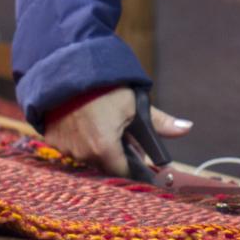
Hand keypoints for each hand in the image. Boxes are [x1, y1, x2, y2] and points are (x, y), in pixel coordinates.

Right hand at [43, 87, 192, 177]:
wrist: (66, 67)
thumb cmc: (104, 87)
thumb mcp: (135, 104)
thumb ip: (160, 123)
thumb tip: (187, 129)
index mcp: (105, 149)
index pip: (124, 172)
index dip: (136, 167)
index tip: (142, 158)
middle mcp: (82, 155)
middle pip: (107, 165)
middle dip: (119, 154)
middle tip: (126, 134)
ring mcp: (65, 148)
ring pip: (88, 156)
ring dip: (99, 147)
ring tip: (107, 124)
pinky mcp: (52, 139)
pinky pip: (71, 146)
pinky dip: (81, 138)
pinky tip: (87, 122)